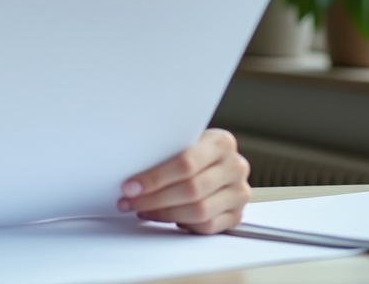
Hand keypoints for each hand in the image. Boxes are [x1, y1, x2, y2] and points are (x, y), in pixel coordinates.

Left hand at [118, 128, 250, 233]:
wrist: (216, 160)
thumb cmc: (192, 149)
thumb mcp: (182, 140)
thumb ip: (166, 152)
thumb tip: (131, 171)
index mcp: (221, 143)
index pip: (186, 163)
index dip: (155, 178)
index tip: (130, 186)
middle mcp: (235, 167)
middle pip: (192, 190)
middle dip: (154, 198)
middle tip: (130, 201)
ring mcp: (239, 193)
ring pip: (199, 211)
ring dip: (164, 213)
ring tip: (142, 209)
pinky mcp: (236, 215)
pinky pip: (207, 226)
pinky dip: (180, 224)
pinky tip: (162, 216)